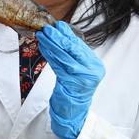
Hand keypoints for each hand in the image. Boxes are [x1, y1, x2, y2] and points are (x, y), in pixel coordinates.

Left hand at [37, 21, 104, 138]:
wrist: (73, 112)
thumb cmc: (74, 90)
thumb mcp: (78, 71)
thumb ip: (74, 56)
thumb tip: (62, 35)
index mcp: (96, 65)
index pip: (81, 47)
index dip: (69, 35)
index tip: (59, 26)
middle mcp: (92, 71)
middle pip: (73, 50)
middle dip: (59, 37)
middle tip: (48, 28)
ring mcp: (82, 77)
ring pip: (64, 56)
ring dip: (51, 44)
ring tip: (42, 35)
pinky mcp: (71, 83)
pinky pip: (58, 65)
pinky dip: (49, 55)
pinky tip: (43, 48)